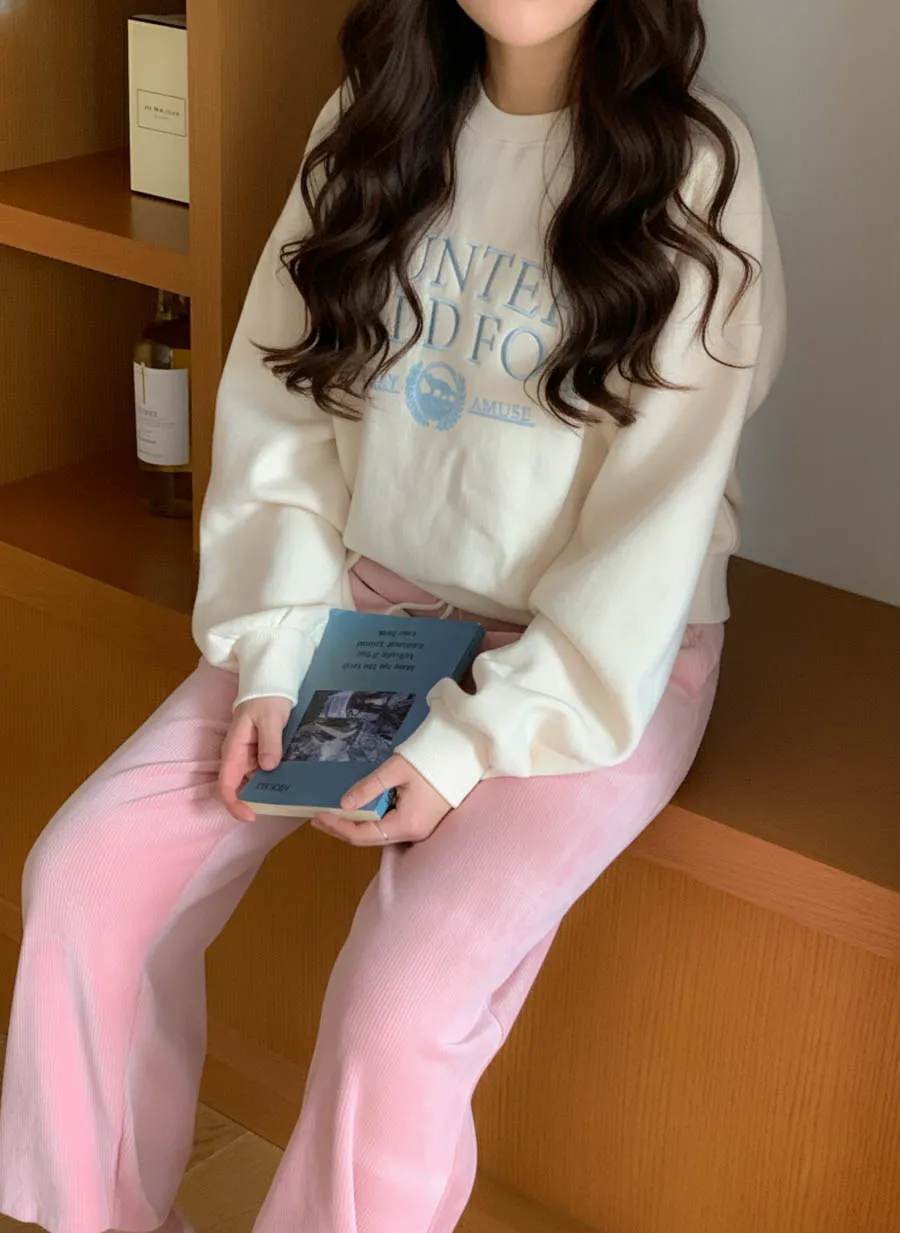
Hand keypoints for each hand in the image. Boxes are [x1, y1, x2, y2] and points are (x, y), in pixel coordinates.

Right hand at [219, 696, 292, 822]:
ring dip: (266, 795)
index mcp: (233, 751)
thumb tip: (269, 767)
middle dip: (253, 804)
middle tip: (278, 809)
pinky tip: (290, 785)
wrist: (270, 685)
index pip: (226, 785)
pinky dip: (274, 783)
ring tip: (288, 800)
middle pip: (238, 790)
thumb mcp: (270, 718)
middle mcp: (237, 759)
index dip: (235, 805)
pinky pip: (263, 775)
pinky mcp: (259, 756)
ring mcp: (248, 759)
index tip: (251, 816)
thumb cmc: (266, 699)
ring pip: (252, 785)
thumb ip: (270, 742)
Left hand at [311, 754, 450, 846]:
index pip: (363, 835)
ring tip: (331, 815)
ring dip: (354, 826)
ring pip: (378, 835)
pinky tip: (357, 811)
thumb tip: (344, 804)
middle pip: (369, 839)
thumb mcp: (396, 770)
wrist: (465, 754)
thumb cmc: (433, 759)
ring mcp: (418, 829)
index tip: (318, 815)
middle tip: (317, 819)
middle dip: (341, 830)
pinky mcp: (421, 821)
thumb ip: (369, 787)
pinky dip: (369, 821)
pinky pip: (388, 827)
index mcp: (407, 824)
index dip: (338, 827)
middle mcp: (412, 834)